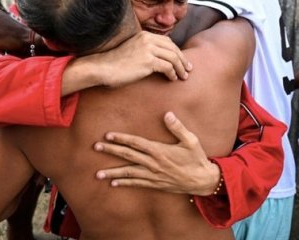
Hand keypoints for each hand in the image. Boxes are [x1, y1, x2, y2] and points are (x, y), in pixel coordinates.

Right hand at [93, 31, 192, 84]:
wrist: (103, 68)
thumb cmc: (114, 63)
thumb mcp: (131, 50)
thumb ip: (144, 50)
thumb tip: (157, 60)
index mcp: (144, 35)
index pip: (167, 42)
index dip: (177, 51)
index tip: (182, 60)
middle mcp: (148, 39)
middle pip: (173, 48)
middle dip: (183, 59)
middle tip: (189, 69)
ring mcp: (148, 49)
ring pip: (173, 58)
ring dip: (181, 68)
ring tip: (184, 77)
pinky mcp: (148, 61)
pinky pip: (168, 67)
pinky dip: (173, 74)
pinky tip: (172, 79)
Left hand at [93, 112, 219, 195]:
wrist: (202, 181)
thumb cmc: (196, 158)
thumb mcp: (191, 140)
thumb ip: (178, 127)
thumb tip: (167, 114)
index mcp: (160, 151)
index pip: (136, 143)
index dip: (121, 139)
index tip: (108, 136)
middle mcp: (153, 164)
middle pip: (128, 156)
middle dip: (111, 151)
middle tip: (96, 148)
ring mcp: (153, 175)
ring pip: (129, 173)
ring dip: (112, 173)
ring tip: (97, 174)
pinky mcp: (155, 184)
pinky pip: (136, 184)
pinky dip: (124, 183)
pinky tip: (113, 183)